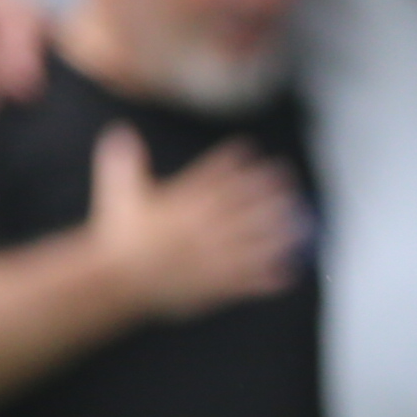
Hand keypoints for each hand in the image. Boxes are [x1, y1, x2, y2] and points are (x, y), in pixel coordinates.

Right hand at [86, 129, 302, 317]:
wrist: (116, 281)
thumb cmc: (116, 239)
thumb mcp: (116, 195)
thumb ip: (123, 163)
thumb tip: (120, 132)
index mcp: (182, 204)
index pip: (213, 177)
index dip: (234, 162)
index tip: (252, 149)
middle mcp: (202, 228)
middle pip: (242, 206)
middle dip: (268, 192)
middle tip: (289, 180)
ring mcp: (212, 256)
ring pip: (252, 242)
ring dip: (278, 233)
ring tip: (301, 226)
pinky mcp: (214, 284)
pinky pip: (247, 282)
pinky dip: (269, 279)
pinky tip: (289, 274)